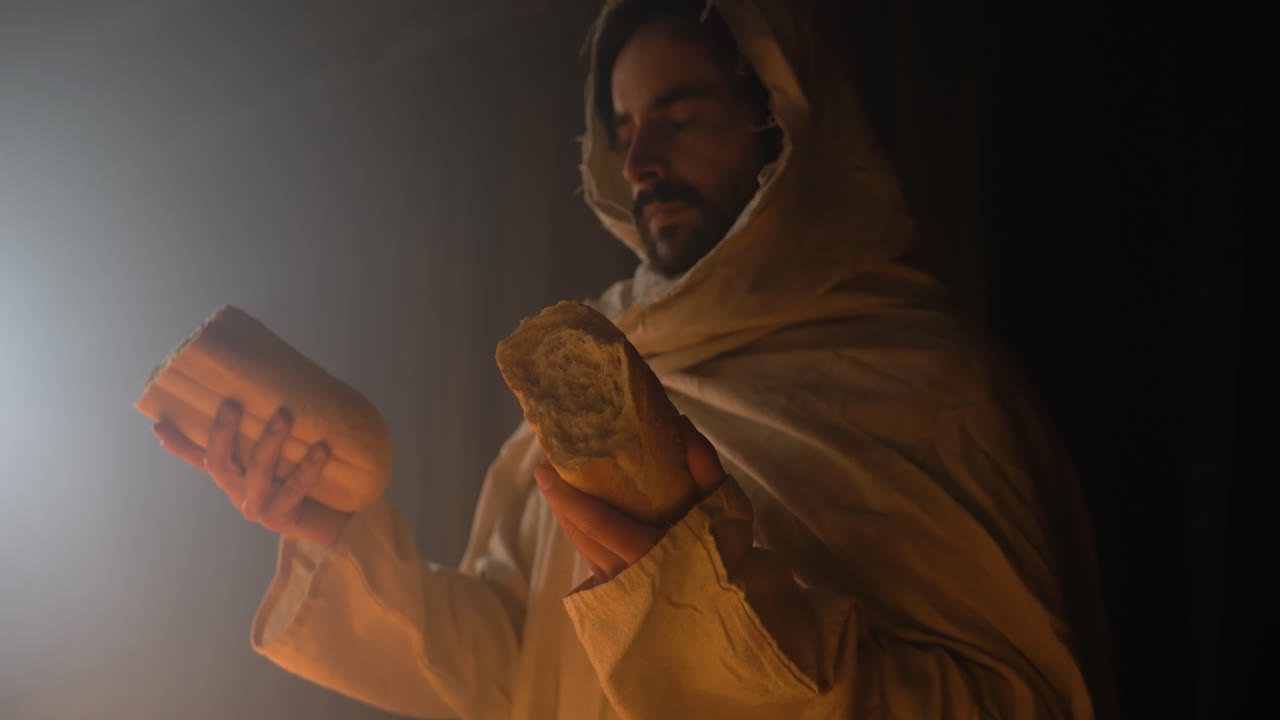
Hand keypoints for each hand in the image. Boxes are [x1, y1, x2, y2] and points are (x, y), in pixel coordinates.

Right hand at [152, 398, 350, 545]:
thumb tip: (277, 383)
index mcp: (231, 473)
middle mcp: (236, 490)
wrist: (323, 517)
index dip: (177, 443)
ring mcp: (255, 506)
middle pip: (218, 462)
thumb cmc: (296, 476)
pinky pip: (292, 489)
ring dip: (270, 441)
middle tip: (233, 404)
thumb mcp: (278, 454)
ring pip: (258, 471)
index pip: (197, 456)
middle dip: (223, 433)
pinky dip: (307, 468)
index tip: (159, 424)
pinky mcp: (279, 517)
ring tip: (285, 416)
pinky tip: (321, 448)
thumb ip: (267, 429)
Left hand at [535, 415, 727, 581]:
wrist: (726, 609)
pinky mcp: (614, 594)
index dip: (566, 496)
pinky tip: (576, 512)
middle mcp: (623, 574)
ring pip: (580, 546)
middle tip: (546, 464)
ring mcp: (616, 588)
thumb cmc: (726, 555)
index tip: (543, 469)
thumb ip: (705, 467)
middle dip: (558, 499)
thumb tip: (681, 421)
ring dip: (565, 514)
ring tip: (555, 483)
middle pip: (579, 533)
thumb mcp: (722, 510)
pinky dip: (579, 530)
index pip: (595, 522)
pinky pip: (589, 556)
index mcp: (647, 553)